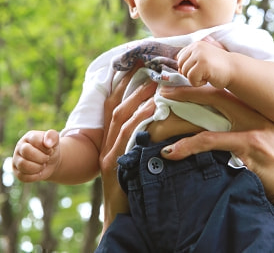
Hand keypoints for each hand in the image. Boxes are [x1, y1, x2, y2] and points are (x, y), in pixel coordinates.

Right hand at [12, 129, 59, 181]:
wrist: (50, 162)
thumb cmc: (51, 149)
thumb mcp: (55, 141)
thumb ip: (52, 136)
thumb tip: (47, 143)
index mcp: (29, 137)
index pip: (34, 140)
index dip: (45, 147)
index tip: (50, 150)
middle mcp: (20, 147)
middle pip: (26, 151)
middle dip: (41, 158)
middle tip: (47, 158)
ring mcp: (16, 159)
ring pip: (23, 165)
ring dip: (37, 167)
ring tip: (43, 165)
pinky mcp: (17, 172)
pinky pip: (23, 177)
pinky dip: (35, 176)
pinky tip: (39, 172)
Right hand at [100, 70, 156, 233]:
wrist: (120, 217)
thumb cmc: (133, 186)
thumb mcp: (134, 159)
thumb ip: (141, 139)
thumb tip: (162, 116)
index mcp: (108, 139)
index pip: (113, 105)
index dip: (121, 83)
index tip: (135, 64)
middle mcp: (105, 143)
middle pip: (115, 107)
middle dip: (129, 85)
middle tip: (148, 67)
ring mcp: (107, 153)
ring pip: (120, 119)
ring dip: (137, 99)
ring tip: (154, 84)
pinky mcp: (113, 165)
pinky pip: (126, 138)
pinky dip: (138, 121)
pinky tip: (152, 110)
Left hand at [159, 85, 273, 204]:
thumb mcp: (268, 132)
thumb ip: (248, 122)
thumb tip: (221, 118)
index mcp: (256, 107)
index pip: (223, 91)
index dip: (200, 86)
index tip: (179, 83)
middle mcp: (253, 113)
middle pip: (213, 95)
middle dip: (186, 91)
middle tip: (162, 90)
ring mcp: (251, 128)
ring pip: (207, 118)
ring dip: (180, 119)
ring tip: (158, 123)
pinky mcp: (248, 146)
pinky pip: (210, 143)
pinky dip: (187, 147)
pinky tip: (171, 152)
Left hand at [177, 37, 228, 87]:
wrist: (235, 70)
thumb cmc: (218, 67)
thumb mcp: (203, 58)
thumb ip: (191, 59)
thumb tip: (177, 68)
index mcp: (195, 45)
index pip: (180, 58)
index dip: (188, 67)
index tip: (200, 69)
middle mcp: (196, 47)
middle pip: (181, 66)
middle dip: (190, 73)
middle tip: (204, 73)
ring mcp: (199, 55)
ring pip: (185, 73)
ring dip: (195, 79)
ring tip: (207, 75)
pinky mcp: (203, 64)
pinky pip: (191, 79)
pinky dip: (198, 83)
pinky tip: (208, 79)